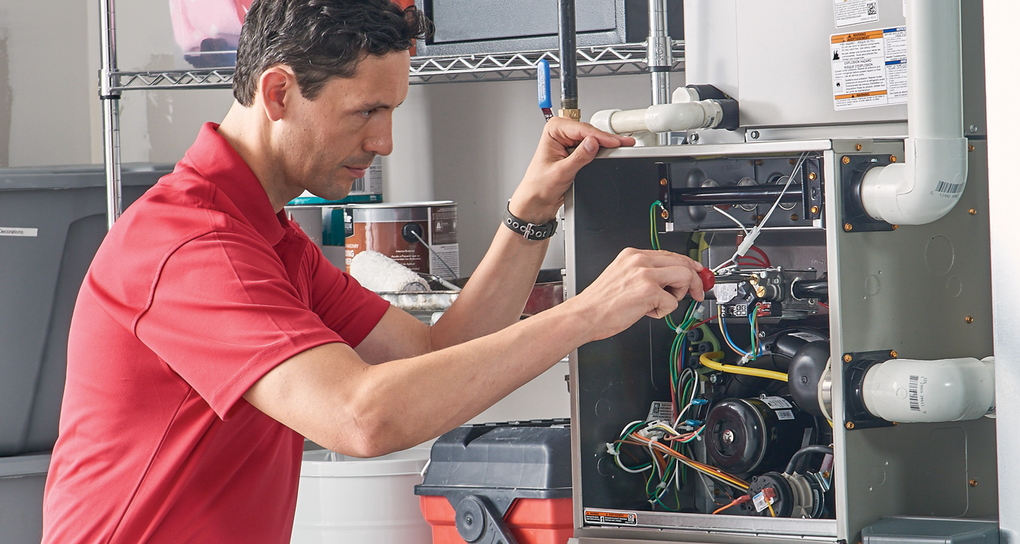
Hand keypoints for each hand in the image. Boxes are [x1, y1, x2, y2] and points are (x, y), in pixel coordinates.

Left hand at [510, 117, 634, 222]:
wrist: (536, 201)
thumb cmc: (539, 186)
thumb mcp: (562, 172)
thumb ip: (580, 157)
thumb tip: (593, 144)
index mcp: (553, 130)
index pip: (582, 130)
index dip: (601, 137)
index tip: (615, 143)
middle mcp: (560, 133)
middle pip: (590, 132)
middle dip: (607, 139)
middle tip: (625, 143)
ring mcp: (568, 141)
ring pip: (593, 139)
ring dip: (607, 145)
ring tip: (623, 147)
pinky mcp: (574, 151)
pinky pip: (591, 148)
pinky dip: (602, 151)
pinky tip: (612, 152)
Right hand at [568, 248, 705, 341]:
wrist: (585, 315)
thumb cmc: (600, 303)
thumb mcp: (622, 277)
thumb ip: (645, 274)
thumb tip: (671, 279)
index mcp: (632, 255)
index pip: (670, 254)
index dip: (688, 265)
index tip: (698, 274)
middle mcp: (639, 260)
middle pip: (683, 262)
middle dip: (695, 280)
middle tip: (697, 293)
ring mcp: (645, 274)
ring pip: (684, 277)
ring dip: (678, 295)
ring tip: (658, 303)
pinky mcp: (649, 291)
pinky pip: (672, 302)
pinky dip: (663, 312)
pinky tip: (645, 312)